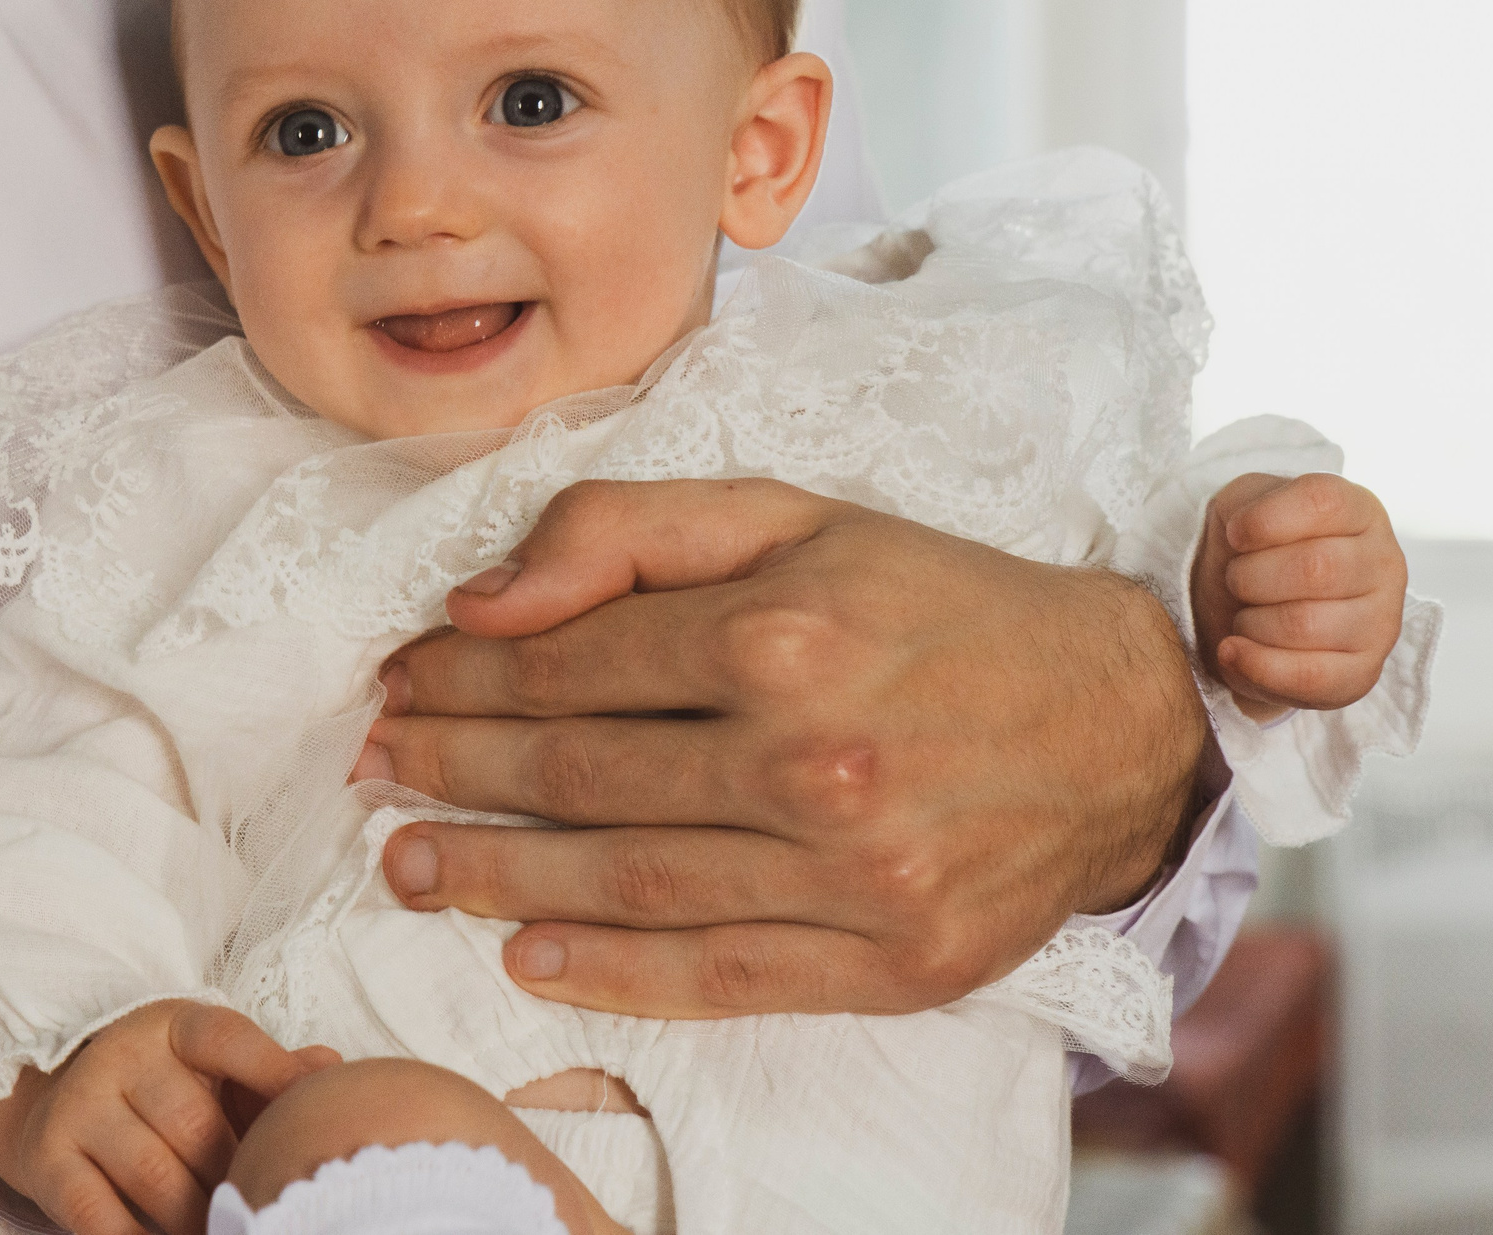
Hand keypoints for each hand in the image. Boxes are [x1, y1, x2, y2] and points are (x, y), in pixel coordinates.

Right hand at [0, 1000, 338, 1234]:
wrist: (54, 1103)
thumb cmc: (162, 1090)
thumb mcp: (212, 1068)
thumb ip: (269, 1071)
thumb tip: (329, 1067)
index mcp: (174, 1026)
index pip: (227, 1039)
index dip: (273, 1073)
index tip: (307, 1113)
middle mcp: (122, 1057)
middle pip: (197, 1127)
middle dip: (234, 1177)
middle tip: (261, 1206)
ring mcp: (81, 1106)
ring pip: (156, 1178)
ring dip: (196, 1218)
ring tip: (223, 1229)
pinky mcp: (49, 1157)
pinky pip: (99, 1215)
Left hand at [352, 478, 1205, 1018]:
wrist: (1118, 722)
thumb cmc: (940, 606)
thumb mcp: (796, 516)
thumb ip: (630, 530)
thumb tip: (482, 599)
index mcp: (784, 630)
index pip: (571, 665)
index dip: (463, 677)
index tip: (397, 683)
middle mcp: (812, 757)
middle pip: (581, 774)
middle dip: (456, 770)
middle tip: (374, 772)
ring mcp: (853, 873)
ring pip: (627, 883)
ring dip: (496, 877)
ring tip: (408, 865)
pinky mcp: (890, 960)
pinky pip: (718, 975)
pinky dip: (610, 976)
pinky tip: (526, 956)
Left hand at [1191, 472, 1406, 722]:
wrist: (1245, 608)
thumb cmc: (1254, 550)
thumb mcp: (1241, 507)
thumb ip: (1242, 506)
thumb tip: (1240, 537)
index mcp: (1359, 511)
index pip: (1321, 501)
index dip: (1265, 519)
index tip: (1235, 535)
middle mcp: (1383, 563)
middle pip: (1315, 568)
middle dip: (1250, 577)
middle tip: (1237, 580)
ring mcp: (1381, 622)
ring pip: (1306, 625)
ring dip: (1250, 621)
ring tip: (1245, 614)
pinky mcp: (1362, 673)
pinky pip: (1310, 678)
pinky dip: (1257, 666)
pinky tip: (1234, 650)